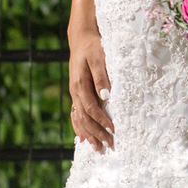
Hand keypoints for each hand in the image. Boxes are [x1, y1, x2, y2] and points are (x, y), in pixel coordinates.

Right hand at [69, 30, 113, 149]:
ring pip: (79, 119)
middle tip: (109, 145)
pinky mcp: (77, 94)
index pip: (91, 108)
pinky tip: (85, 138)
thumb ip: (102, 77)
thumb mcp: (99, 58)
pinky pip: (76, 115)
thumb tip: (106, 96)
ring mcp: (74, 94)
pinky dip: (80, 127)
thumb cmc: (93, 47)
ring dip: (89, 134)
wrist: (81, 39)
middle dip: (97, 133)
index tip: (113, 130)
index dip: (101, 121)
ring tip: (98, 148)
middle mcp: (75, 91)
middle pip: (84, 118)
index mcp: (80, 84)